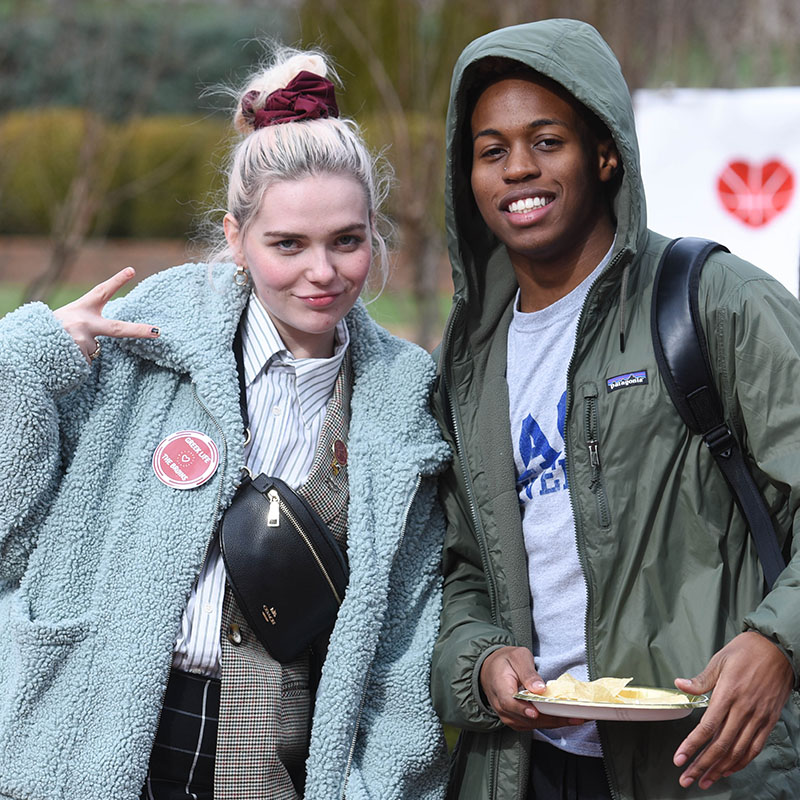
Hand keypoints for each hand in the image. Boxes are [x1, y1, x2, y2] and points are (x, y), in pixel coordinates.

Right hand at [53, 267, 158, 361]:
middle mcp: (83, 323)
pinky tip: (62, 356)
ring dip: (80, 352)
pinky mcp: (78, 356)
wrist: (24, 346)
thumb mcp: (64, 320)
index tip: (132, 270)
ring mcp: (82, 340)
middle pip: (119, 329)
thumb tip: (97, 342)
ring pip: (93, 351)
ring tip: (63, 348)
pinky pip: (85, 362)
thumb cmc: (47, 331)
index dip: (117, 281)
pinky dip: (75, 361)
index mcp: (80, 309)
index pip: (101, 292)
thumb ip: (84, 323)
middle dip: (139, 330)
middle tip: (157, 332)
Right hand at [480, 646, 585, 730]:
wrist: (492, 670)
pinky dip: (550, 722)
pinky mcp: (517, 721)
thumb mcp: (517, 657)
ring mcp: (509, 717)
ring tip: (575, 719)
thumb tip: (540, 688)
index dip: (522, 709)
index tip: (536, 712)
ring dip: (554, 723)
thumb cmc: (506, 661)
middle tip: (573, 717)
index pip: (509, 703)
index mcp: (499, 688)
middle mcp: (502, 707)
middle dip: (550, 719)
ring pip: (532, 725)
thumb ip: (527, 672)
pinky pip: (534, 725)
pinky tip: (565, 719)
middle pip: (525, 718)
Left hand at [673, 630, 793, 789]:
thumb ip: (700, 680)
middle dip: (702, 765)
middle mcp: (744, 709)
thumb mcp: (719, 661)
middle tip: (686, 779)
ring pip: (737, 751)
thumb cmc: (745, 652)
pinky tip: (728, 769)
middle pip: (720, 745)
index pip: (707, 727)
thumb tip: (679, 685)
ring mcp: (758, 718)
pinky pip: (754, 748)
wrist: (777, 651)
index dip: (692, 746)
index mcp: (728, 694)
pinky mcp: (769, 721)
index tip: (679, 759)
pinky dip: (741, 762)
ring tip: (704, 780)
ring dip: (720, 769)